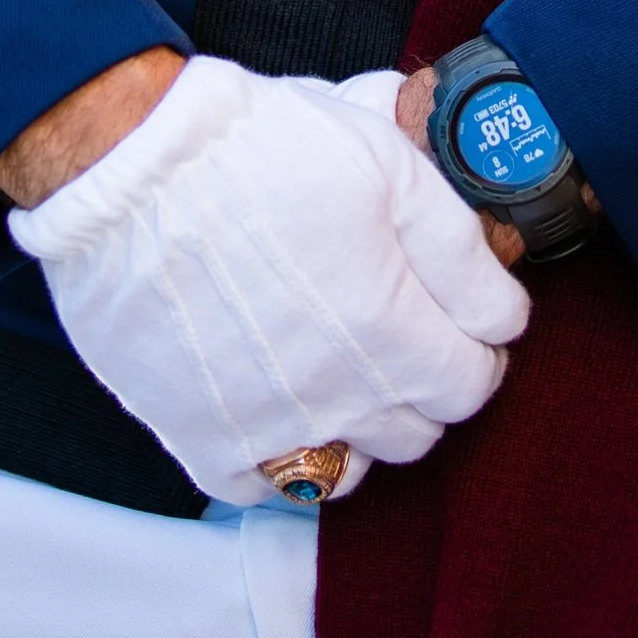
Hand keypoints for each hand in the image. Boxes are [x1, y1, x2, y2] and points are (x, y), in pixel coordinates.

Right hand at [5, 54, 527, 507]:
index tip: (465, 319)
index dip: (480, 345)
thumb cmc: (263, 150)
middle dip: (426, 383)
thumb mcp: (389, 165)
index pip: (475, 383)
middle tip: (403, 329)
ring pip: (354, 470)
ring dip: (363, 428)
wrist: (134, 168)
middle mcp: (337, 399)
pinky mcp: (204, 442)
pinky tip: (281, 402)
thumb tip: (503, 307)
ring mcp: (269, 429)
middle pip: (420, 431)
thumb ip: (460, 248)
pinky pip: (271, 487)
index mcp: (391, 331)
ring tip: (343, 368)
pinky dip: (287, 457)